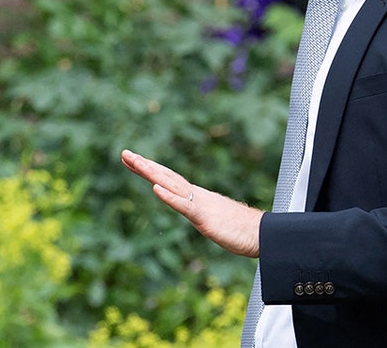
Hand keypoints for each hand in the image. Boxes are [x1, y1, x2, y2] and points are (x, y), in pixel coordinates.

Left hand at [121, 149, 262, 257]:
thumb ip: (204, 213)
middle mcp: (197, 196)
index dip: (150, 169)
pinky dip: (169, 197)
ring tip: (135, 163)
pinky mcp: (205, 217)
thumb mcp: (215, 220)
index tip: (132, 160)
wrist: (262, 234)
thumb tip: (198, 212)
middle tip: (124, 153)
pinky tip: (155, 189)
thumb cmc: (241, 230)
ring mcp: (201, 204)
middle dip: (144, 165)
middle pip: (167, 177)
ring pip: (172, 185)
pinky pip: (184, 205)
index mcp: (197, 197)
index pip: (169, 180)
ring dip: (152, 174)